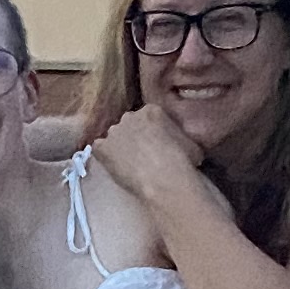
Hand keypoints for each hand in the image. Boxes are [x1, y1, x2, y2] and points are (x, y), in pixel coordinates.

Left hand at [90, 108, 209, 238]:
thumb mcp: (190, 143)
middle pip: (128, 124)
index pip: (146, 117)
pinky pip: (99, 149)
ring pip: (113, 137)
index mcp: (152, 110)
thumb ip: (180, 137)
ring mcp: (114, 132)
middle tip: (140, 155)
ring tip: (127, 164)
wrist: (165, 177)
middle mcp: (130, 116)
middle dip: (132, 137)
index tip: (153, 144)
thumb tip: (182, 143)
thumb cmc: (183, 161)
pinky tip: (112, 166)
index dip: (149, 132)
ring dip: (118, 147)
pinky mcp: (102, 148)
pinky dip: (103, 156)